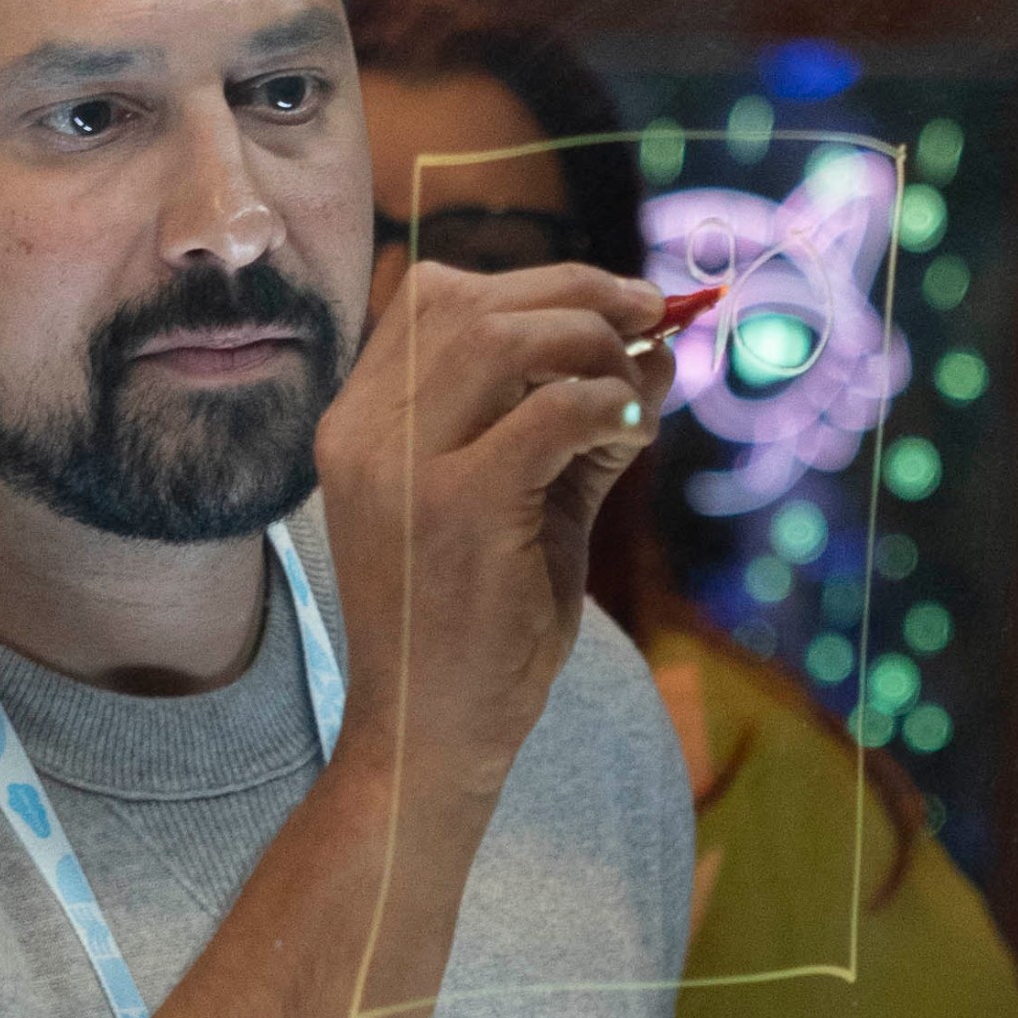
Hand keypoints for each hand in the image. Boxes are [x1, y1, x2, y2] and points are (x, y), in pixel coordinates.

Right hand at [313, 260, 660, 812]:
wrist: (430, 734)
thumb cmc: (478, 627)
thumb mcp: (523, 502)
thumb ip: (575, 421)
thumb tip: (659, 344)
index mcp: (358, 421)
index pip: (436, 296)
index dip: (538, 283)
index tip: (616, 303)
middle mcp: (363, 431)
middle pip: (473, 300)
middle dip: (581, 296)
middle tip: (653, 321)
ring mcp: (401, 465)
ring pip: (508, 337)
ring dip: (596, 346)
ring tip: (636, 395)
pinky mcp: (457, 506)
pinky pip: (551, 410)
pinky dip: (608, 404)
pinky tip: (631, 433)